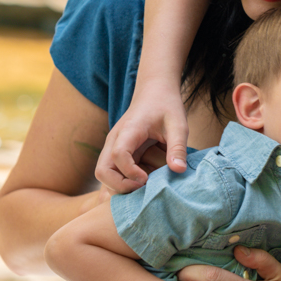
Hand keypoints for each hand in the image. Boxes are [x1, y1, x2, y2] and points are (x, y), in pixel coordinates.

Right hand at [95, 78, 188, 193]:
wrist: (154, 92)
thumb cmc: (166, 106)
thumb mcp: (178, 124)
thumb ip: (178, 147)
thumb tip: (178, 170)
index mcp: (129, 130)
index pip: (119, 155)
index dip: (130, 172)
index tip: (147, 179)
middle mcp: (115, 140)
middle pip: (102, 171)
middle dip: (119, 186)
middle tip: (142, 188)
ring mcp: (113, 147)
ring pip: (104, 175)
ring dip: (120, 186)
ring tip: (143, 187)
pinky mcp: (117, 153)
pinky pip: (111, 173)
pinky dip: (121, 183)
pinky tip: (139, 186)